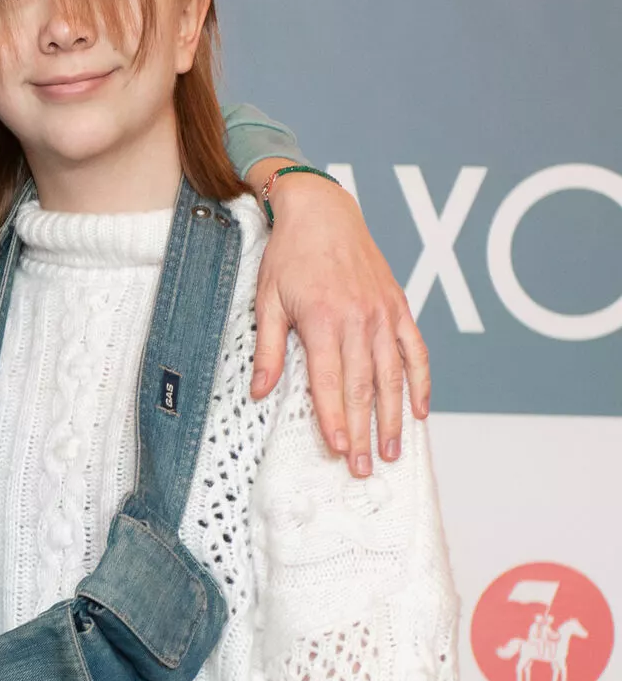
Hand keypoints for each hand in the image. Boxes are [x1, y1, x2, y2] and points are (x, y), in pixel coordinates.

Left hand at [250, 165, 430, 477]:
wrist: (322, 211)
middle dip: (363, 431)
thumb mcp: (267, 299)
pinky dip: (420, 382)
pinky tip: (419, 410)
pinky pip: (415, 350)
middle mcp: (358, 319)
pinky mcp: (398, 306)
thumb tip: (260, 392)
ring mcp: (383, 314)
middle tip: (365, 468)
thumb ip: (269, 349)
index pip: (329, 382)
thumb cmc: (289, 255)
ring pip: (393, 376)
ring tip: (392, 451)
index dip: (334, 419)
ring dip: (394, 417)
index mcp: (322, 320)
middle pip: (363, 387)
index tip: (338, 450)